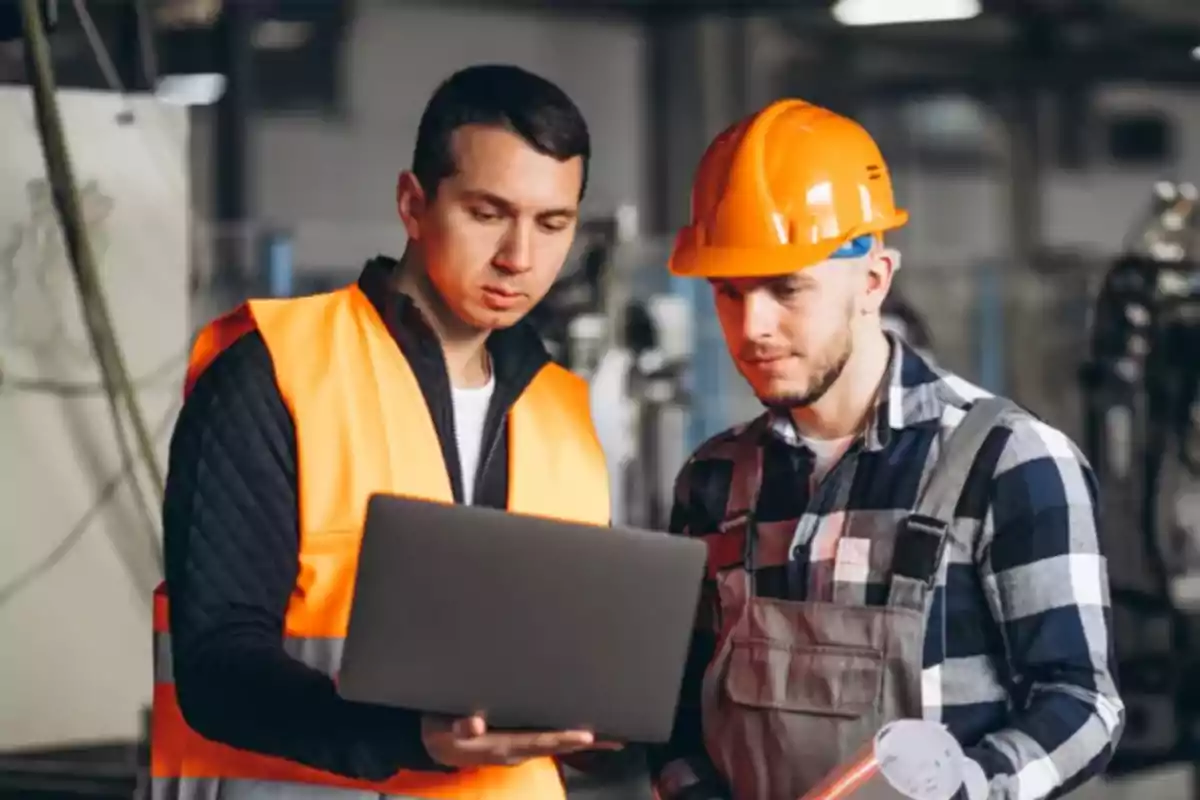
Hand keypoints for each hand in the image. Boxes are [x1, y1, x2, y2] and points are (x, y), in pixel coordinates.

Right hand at [421, 713, 621, 767]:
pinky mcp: (519, 745)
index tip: (587, 736)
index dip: (562, 738)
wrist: (435, 746)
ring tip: (613, 738)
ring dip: (583, 743)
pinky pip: (549, 743)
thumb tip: (475, 723)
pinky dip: (570, 740)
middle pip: (556, 747)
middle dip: (586, 743)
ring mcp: (519, 751)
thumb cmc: (440, 729)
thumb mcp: (442, 727)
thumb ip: (458, 725)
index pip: (538, 741)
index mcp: (501, 744)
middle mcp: (516, 751)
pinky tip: (587, 736)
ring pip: (556, 747)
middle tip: (617, 738)